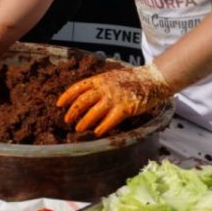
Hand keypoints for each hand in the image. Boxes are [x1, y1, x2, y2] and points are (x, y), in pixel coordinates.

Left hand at [56, 63, 174, 136]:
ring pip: (94, 112)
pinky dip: (102, 127)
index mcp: (99, 79)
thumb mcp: (111, 77)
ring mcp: (115, 98)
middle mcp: (105, 88)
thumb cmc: (130, 80)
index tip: (59, 105)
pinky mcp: (125, 108)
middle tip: (67, 120)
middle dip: (73, 112)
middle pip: (82, 101)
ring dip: (84, 122)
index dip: (67, 96)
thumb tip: (83, 97)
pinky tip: (97, 133)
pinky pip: (110, 120)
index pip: (78, 87)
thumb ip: (98, 86)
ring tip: (79, 129)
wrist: (152, 80)